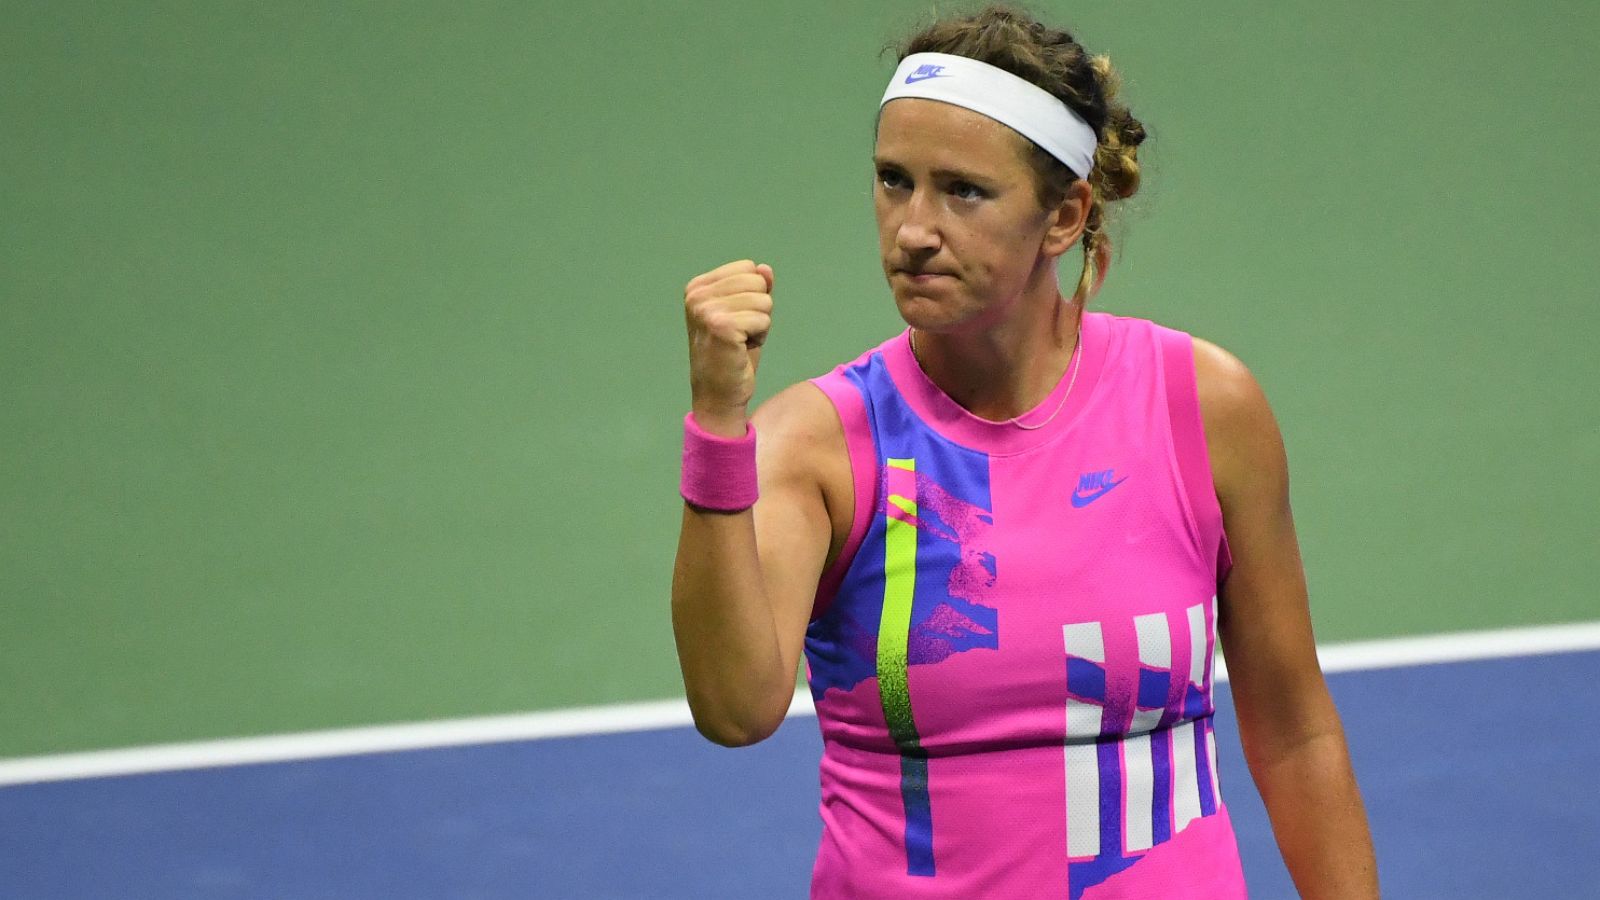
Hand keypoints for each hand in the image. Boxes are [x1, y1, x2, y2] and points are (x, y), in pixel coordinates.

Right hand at [683, 259, 773, 436]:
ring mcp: (706, 309)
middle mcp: (697, 295)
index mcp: (697, 287)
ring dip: (760, 325)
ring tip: (740, 342)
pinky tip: (741, 349)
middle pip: (757, 281)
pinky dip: (760, 336)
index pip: (748, 268)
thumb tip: (765, 268)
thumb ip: (754, 288)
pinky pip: (763, 319)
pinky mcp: (721, 326)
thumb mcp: (745, 313)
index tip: (737, 320)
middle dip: (758, 309)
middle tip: (740, 334)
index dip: (752, 296)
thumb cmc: (732, 354)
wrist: (719, 394)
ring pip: (764, 300)